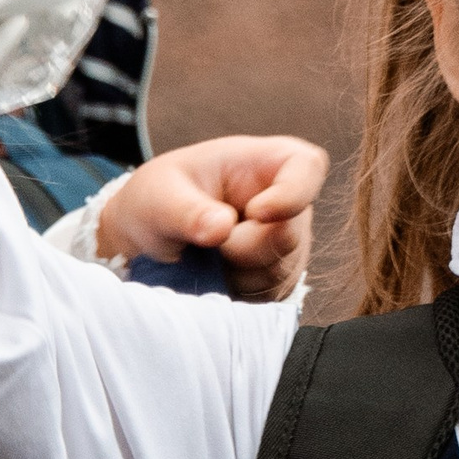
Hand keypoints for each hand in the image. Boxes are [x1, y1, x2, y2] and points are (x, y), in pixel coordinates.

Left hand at [95, 136, 328, 301]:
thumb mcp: (159, 196)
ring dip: (236, 274)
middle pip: (289, 235)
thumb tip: (221, 227)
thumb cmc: (159, 199)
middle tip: (203, 241)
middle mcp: (288, 203)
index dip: (292, 194)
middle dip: (242, 249)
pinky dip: (237, 293)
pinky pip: (269, 296)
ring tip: (206, 255)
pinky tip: (215, 275)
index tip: (256, 213)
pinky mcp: (280, 280)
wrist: (151, 237)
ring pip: (279, 273)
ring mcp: (289, 244)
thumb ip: (187, 211)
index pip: (307, 167)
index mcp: (266, 162)